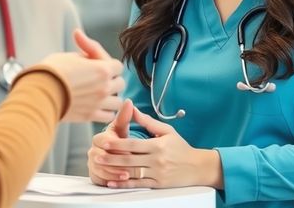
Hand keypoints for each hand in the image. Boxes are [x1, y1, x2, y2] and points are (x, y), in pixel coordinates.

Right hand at [36, 30, 123, 122]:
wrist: (39, 94)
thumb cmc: (52, 71)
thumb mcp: (68, 55)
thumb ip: (83, 51)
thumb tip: (82, 39)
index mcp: (102, 69)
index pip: (118, 66)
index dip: (109, 64)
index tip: (98, 66)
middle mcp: (104, 87)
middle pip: (120, 84)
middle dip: (112, 81)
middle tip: (98, 80)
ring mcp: (99, 103)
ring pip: (117, 102)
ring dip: (111, 98)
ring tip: (99, 96)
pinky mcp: (90, 116)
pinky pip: (108, 116)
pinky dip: (105, 112)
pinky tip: (96, 107)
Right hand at [88, 99, 134, 185]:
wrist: (117, 155)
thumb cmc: (121, 140)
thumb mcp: (123, 128)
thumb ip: (125, 116)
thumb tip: (129, 101)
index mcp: (100, 138)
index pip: (102, 140)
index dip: (113, 145)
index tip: (124, 148)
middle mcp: (93, 151)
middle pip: (98, 156)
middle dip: (114, 160)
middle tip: (128, 164)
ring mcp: (92, 164)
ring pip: (99, 169)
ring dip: (113, 172)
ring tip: (127, 174)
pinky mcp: (94, 175)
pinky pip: (99, 179)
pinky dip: (110, 181)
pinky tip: (121, 181)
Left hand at [94, 105, 222, 188]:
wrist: (198, 167)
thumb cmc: (181, 147)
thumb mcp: (167, 131)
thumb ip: (148, 122)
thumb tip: (132, 109)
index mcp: (157, 145)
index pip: (133, 144)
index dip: (118, 144)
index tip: (104, 142)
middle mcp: (157, 160)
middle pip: (129, 159)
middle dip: (111, 158)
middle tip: (96, 155)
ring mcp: (157, 173)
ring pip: (132, 172)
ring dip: (114, 170)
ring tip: (100, 167)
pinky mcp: (158, 184)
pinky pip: (138, 184)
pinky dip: (124, 184)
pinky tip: (113, 182)